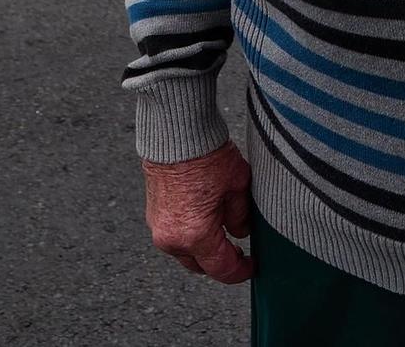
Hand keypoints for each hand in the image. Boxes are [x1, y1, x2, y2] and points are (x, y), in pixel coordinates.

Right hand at [143, 143, 254, 282]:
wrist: (175, 133)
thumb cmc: (206, 155)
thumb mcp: (238, 186)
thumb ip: (241, 216)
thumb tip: (241, 232)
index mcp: (196, 235)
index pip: (222, 269)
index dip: (241, 271)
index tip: (252, 266)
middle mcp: (172, 238)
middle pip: (200, 266)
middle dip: (220, 261)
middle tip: (239, 251)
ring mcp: (158, 228)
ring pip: (185, 253)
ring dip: (202, 249)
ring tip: (221, 231)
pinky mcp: (152, 216)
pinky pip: (173, 237)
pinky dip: (189, 236)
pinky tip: (204, 219)